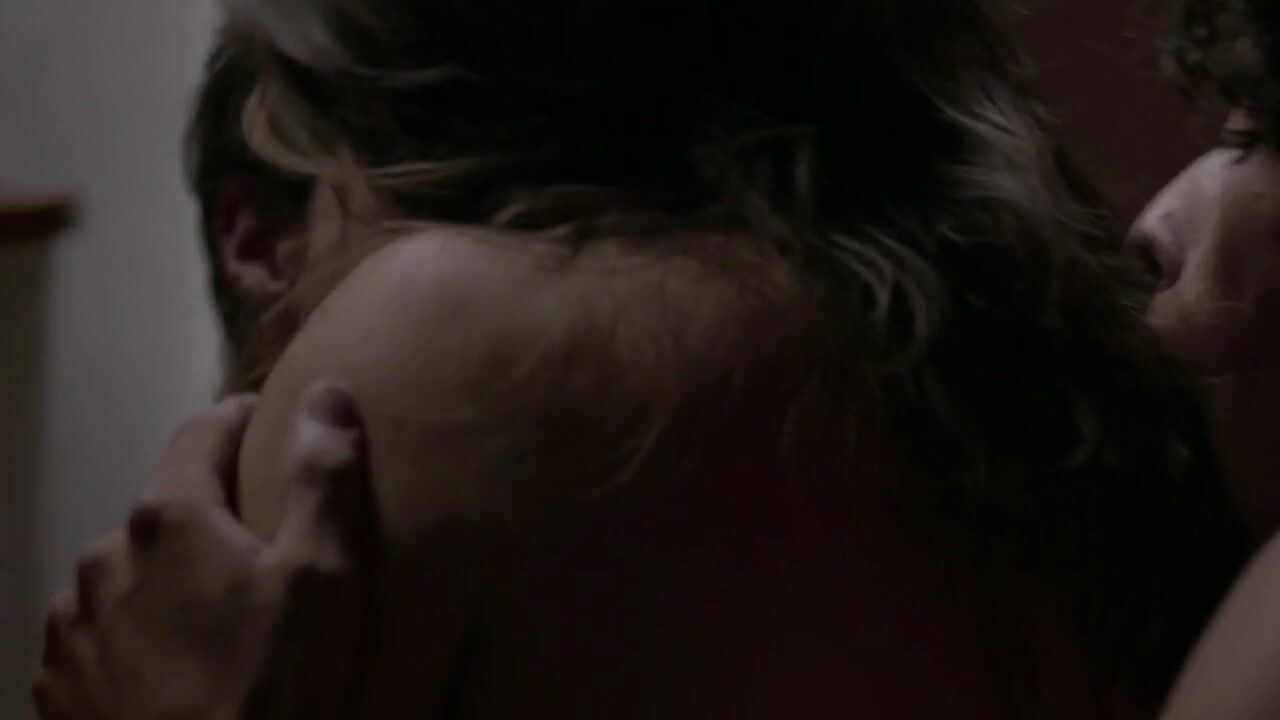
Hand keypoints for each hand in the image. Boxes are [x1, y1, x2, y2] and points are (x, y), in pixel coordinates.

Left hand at [32, 383, 377, 719]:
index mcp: (169, 517)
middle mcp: (103, 557)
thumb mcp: (325, 579)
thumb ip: (324, 479)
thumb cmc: (274, 689)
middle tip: (261, 555)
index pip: (203, 431)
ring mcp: (70, 626)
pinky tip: (171, 671)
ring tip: (215, 624)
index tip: (271, 426)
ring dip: (165, 580)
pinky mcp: (58, 686)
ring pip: (127, 575)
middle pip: (166, 509)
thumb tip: (325, 394)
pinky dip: (131, 638)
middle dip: (210, 517)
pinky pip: (97, 637)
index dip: (242, 421)